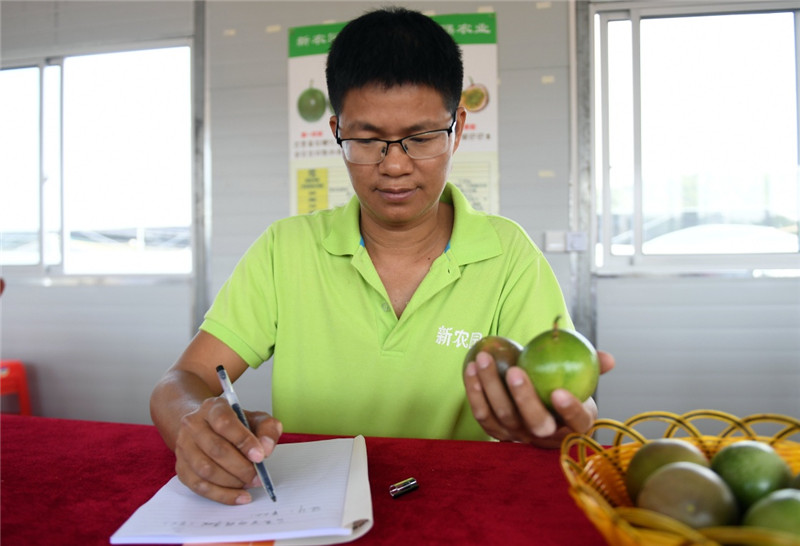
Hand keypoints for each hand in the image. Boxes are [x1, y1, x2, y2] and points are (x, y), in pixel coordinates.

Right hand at [173, 396, 281, 504]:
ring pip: (205, 470)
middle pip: (215, 449)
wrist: (209, 427)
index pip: (225, 423)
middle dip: (241, 467)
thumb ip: (267, 429)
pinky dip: (222, 495)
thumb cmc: (236, 425)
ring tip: (250, 483)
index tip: (260, 456)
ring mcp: (183, 446)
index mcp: (213, 408)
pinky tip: (239, 496)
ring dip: (232, 482)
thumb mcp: (256, 419)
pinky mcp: (181, 467)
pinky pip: (199, 486)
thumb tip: (266, 448)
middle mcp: (193, 424)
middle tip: (258, 476)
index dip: (243, 441)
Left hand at [463, 350, 614, 446]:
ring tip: (483, 358)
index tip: (559, 391)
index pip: (577, 423)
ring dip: (490, 387)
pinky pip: (482, 414)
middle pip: (534, 423)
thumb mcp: (582, 376)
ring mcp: (519, 436)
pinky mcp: (497, 432)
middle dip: (523, 398)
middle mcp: (546, 437)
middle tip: (514, 370)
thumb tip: (608, 359)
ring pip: (502, 417)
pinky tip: (470, 367)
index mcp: (575, 425)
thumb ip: (594, 365)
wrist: (539, 400)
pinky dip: (474, 391)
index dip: (569, 410)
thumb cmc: (565, 383)